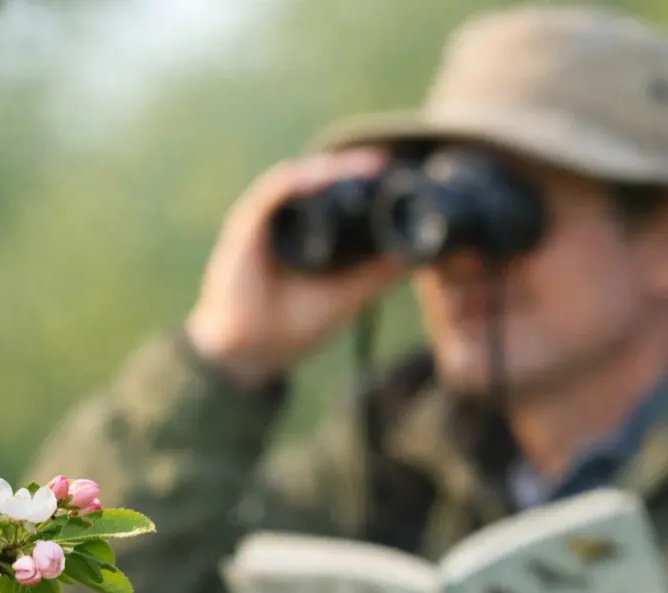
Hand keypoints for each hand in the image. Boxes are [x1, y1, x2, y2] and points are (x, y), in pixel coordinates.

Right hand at [184, 147, 405, 389]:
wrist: (249, 353)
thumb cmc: (292, 328)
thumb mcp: (348, 297)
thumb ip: (378, 275)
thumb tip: (422, 252)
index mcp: (308, 234)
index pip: (337, 196)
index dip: (364, 183)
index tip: (400, 177)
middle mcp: (285, 221)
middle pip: (320, 181)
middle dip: (354, 169)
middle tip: (388, 164)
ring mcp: (264, 221)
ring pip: (301, 179)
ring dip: (334, 170)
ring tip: (367, 167)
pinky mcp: (245, 225)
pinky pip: (273, 192)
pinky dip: (299, 181)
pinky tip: (323, 176)